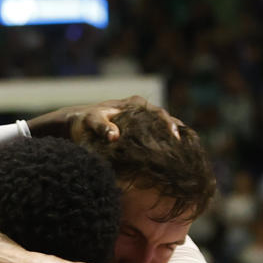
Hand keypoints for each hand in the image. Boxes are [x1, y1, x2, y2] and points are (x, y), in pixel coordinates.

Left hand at [28, 96, 181, 147]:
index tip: (175, 138)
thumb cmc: (84, 123)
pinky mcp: (142, 132)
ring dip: (175, 140)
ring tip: (184, 156)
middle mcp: (143, 109)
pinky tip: (174, 158)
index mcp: (135, 104)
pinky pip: (159, 137)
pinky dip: (167, 145)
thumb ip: (102, 127)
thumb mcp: (92, 122)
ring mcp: (144, 120)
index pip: (159, 114)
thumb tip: (114, 136)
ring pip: (166, 129)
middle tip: (184, 150)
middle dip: (177, 134)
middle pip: (167, 121)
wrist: (78, 125)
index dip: (169, 125)